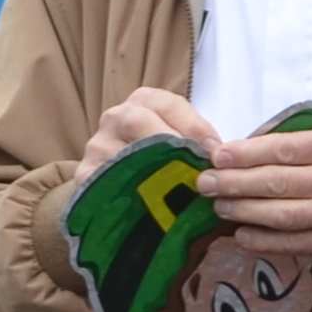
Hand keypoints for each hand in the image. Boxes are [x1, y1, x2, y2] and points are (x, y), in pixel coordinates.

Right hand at [73, 87, 225, 192]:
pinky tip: (153, 207)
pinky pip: (107, 182)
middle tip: (196, 169)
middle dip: (171, 143)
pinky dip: (131, 194)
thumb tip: (224, 159)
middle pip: (138, 119)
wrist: (119, 195)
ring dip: (154, 171)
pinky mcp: (86, 177)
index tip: (213, 149)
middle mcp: (115, 118)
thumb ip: (198, 148)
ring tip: (179, 190)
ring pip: (122, 151)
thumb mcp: (178, 147)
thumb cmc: (160, 168)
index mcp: (142, 104)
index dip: (193, 124)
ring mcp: (97, 147)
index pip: (167, 103)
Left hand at [204, 121, 311, 261]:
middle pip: (274, 183)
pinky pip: (295, 244)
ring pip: (280, 215)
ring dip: (241, 211)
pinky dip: (264, 241)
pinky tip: (242, 234)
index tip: (217, 155)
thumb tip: (263, 147)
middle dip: (232, 182)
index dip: (244, 153)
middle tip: (205, 183)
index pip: (282, 149)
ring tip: (217, 206)